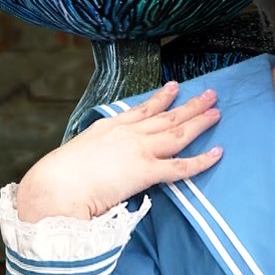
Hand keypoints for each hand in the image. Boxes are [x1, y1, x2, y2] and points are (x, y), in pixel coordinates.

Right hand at [16, 81, 222, 222]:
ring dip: (199, 121)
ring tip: (216, 111)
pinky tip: (217, 153)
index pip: (142, 109)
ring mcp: (139, 150)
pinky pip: (181, 167)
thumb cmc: (58, 177)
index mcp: (110, 127)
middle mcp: (128, 134)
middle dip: (190, 104)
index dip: (160, 98)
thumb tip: (98, 161)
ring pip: (178, 133)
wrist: (57, 187)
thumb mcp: (77, 152)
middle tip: (210, 94)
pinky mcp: (146, 171)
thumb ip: (94, 152)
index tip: (173, 87)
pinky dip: (201, 161)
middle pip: (167, 116)